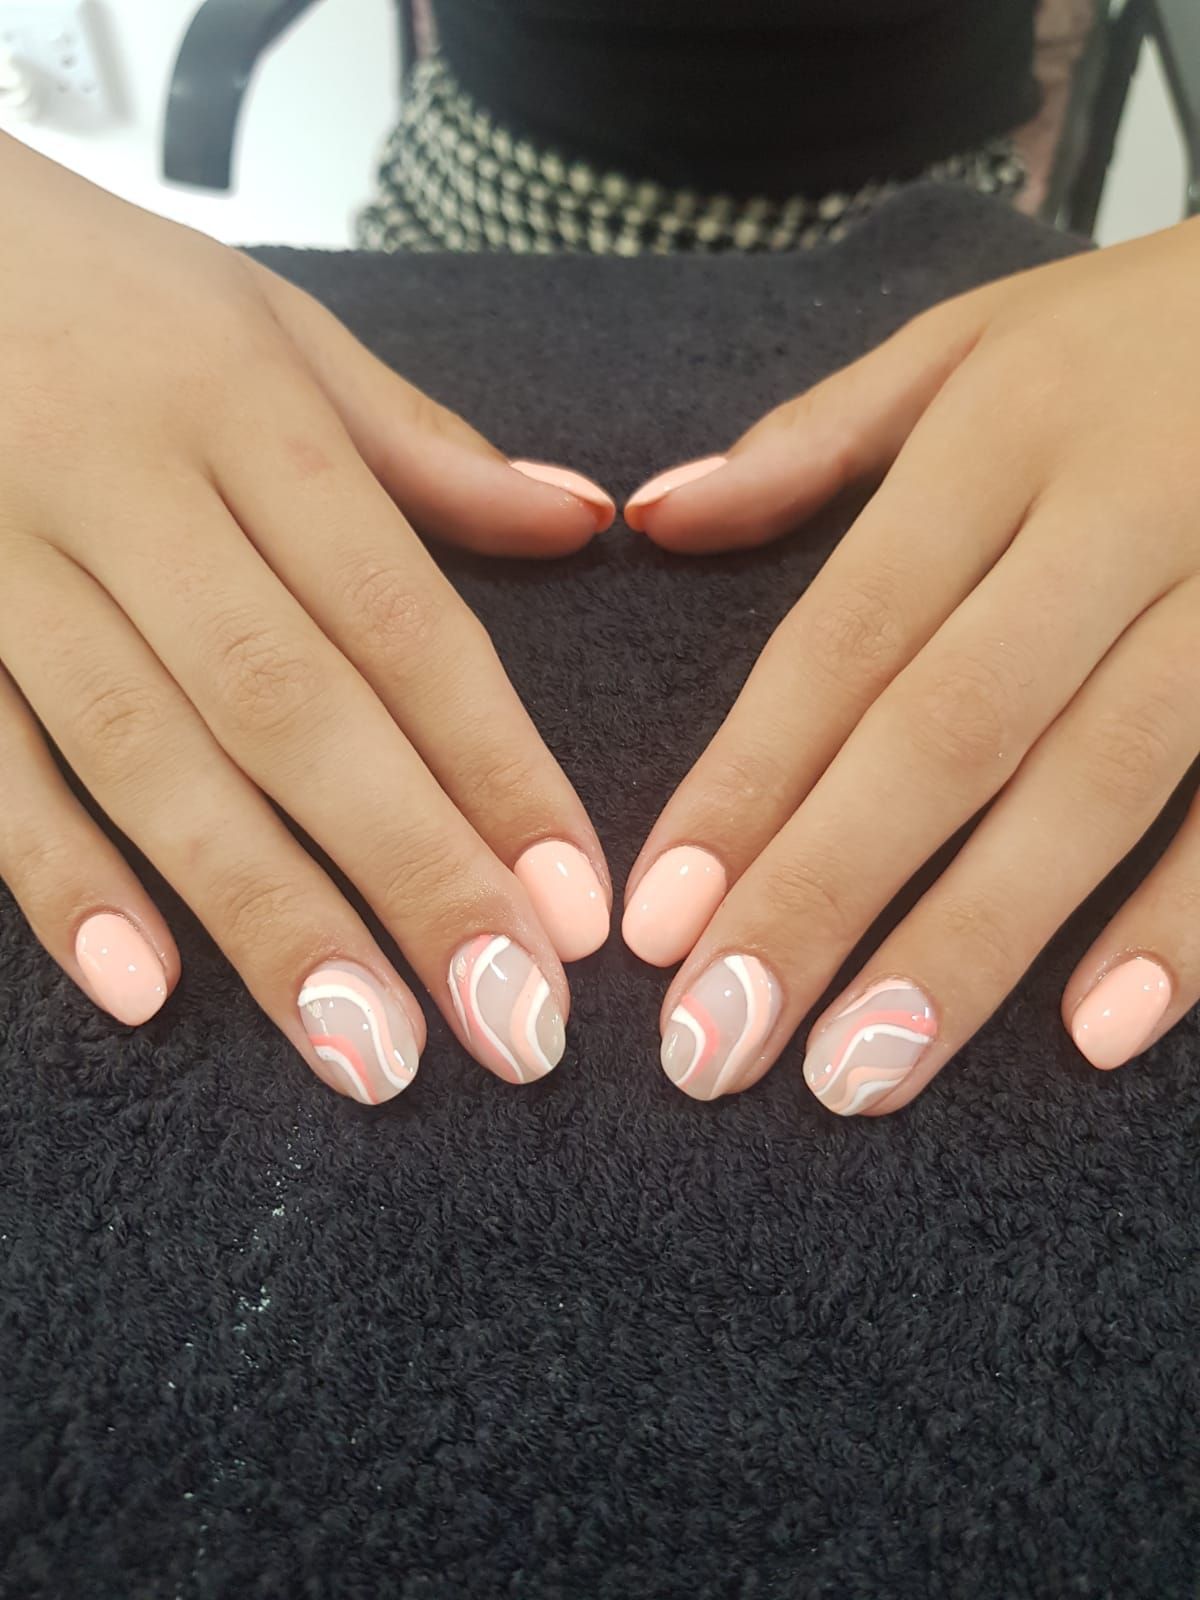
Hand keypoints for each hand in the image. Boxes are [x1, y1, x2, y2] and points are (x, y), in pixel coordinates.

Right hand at [0, 135, 614, 1103]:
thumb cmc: (109, 296)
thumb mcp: (277, 329)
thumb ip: (424, 448)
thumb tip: (583, 520)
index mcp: (248, 410)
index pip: (400, 617)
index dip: (495, 767)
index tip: (574, 908)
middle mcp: (131, 490)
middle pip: (292, 706)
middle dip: (410, 874)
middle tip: (509, 1025)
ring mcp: (5, 562)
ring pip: (147, 756)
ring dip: (264, 913)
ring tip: (367, 1055)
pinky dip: (60, 878)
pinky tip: (146, 991)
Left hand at [622, 219, 1199, 1113]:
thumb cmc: (1143, 331)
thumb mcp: (978, 338)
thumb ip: (819, 438)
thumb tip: (658, 515)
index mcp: (1002, 433)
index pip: (846, 633)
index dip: (745, 781)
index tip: (657, 922)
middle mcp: (1116, 515)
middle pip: (947, 728)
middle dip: (824, 893)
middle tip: (714, 1045)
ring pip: (1093, 781)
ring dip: (973, 938)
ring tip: (861, 1072)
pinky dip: (1186, 918)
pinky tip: (1097, 1033)